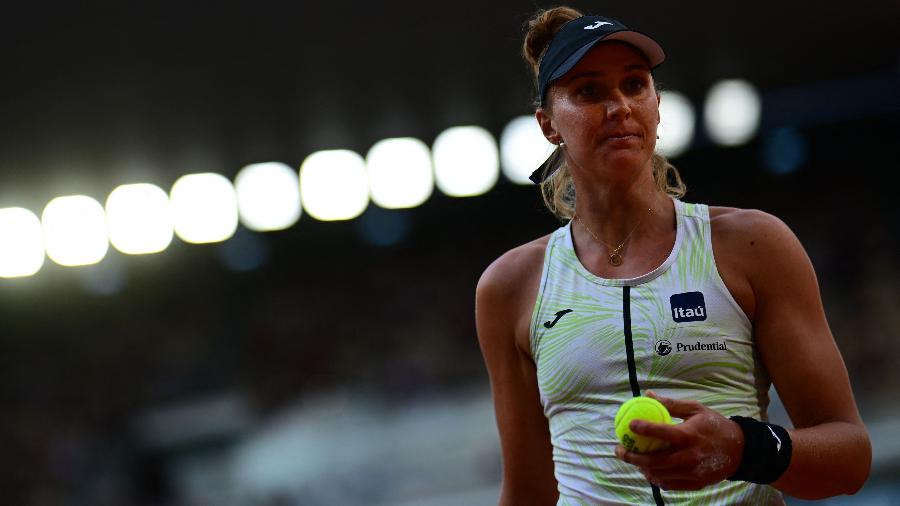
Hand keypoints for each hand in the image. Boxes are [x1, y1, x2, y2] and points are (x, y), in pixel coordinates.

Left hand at [614, 391, 743, 490]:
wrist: (740, 450)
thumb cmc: (715, 426)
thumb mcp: (695, 409)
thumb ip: (671, 404)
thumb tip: (647, 395)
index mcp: (690, 435)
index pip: (662, 433)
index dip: (643, 429)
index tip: (629, 425)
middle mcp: (690, 456)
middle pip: (654, 461)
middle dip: (632, 456)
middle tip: (620, 449)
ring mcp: (692, 472)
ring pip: (659, 475)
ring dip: (641, 468)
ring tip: (632, 459)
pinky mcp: (695, 483)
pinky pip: (669, 484)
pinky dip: (655, 478)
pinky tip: (648, 470)